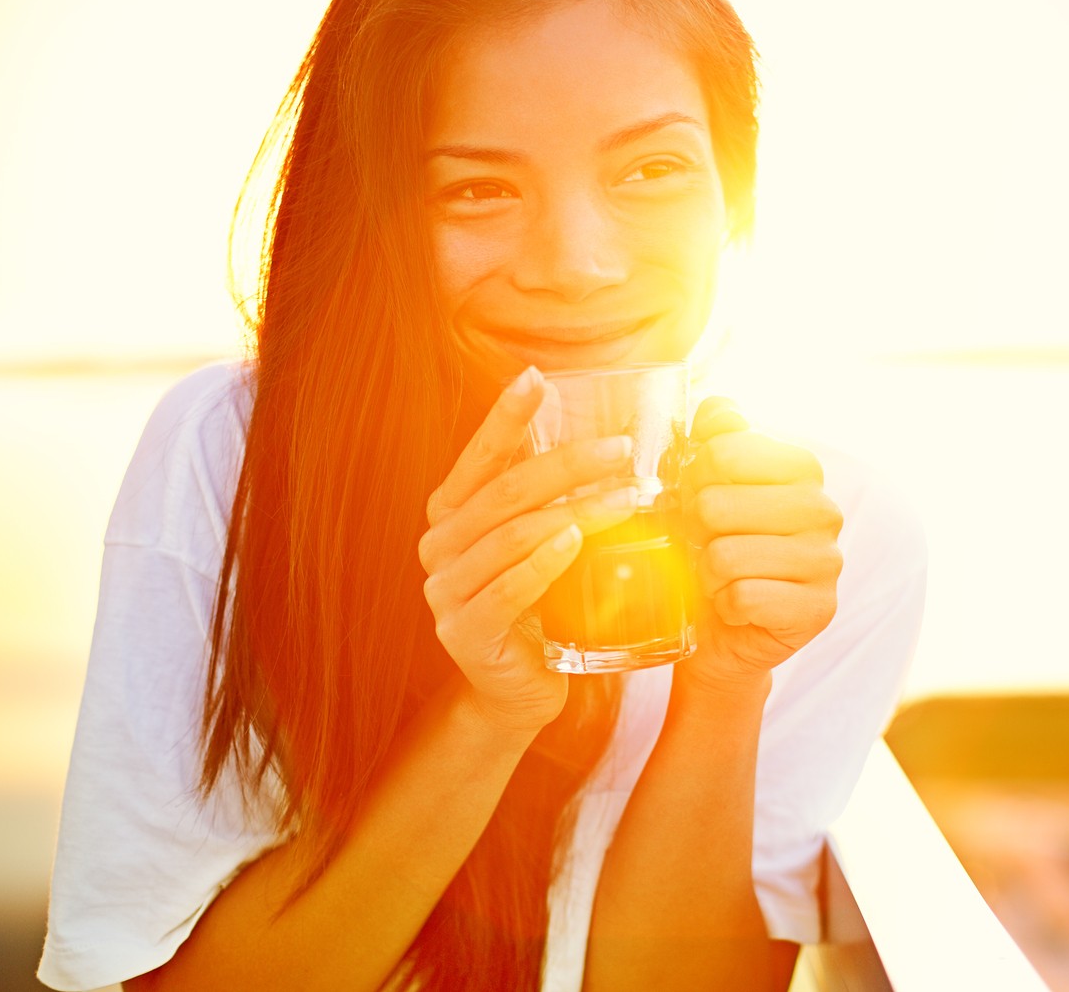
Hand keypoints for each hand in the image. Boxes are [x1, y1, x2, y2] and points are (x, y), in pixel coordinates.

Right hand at [418, 367, 637, 733]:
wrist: (516, 691)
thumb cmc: (539, 606)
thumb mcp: (542, 546)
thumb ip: (552, 501)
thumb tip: (612, 444)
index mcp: (453, 513)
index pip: (481, 455)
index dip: (505, 415)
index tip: (535, 377)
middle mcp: (440, 545)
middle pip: (507, 491)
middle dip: (568, 464)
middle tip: (621, 449)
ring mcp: (446, 590)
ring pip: (514, 537)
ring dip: (576, 512)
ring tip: (628, 497)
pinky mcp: (465, 632)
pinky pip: (506, 589)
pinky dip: (543, 562)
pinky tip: (575, 542)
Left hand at [680, 397, 842, 689]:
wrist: (722, 631)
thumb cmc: (716, 550)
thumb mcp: (709, 487)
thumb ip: (716, 439)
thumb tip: (720, 409)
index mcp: (802, 469)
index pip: (724, 451)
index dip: (694, 477)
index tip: (698, 496)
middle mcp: (824, 511)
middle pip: (716, 505)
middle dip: (695, 531)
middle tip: (705, 544)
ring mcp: (827, 562)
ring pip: (726, 556)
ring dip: (706, 573)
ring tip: (719, 577)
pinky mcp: (818, 610)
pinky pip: (742, 597)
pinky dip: (724, 606)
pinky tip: (735, 606)